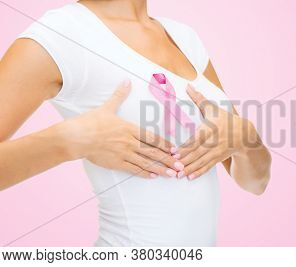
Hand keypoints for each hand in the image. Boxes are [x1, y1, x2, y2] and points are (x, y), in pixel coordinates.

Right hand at [60, 80, 183, 177]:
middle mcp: (130, 142)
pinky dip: (144, 173)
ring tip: (172, 174)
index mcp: (130, 128)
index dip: (165, 144)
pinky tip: (153, 177)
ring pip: (146, 163)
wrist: (75, 137)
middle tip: (181, 165)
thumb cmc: (90, 122)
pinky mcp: (116, 163)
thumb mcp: (107, 107)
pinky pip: (133, 170)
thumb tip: (126, 81)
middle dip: (168, 159)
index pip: (152, 137)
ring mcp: (123, 154)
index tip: (175, 149)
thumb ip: (119, 95)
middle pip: (153, 152)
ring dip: (160, 169)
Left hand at [174, 85, 255, 179]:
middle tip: (171, 166)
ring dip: (189, 169)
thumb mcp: (213, 108)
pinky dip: (199, 172)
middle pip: (197, 152)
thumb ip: (199, 98)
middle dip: (184, 160)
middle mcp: (215, 141)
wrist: (245, 133)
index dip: (185, 147)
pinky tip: (189, 177)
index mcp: (212, 128)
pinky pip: (208, 167)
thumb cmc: (225, 119)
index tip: (173, 152)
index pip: (196, 139)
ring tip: (177, 175)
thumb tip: (188, 85)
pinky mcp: (219, 158)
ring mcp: (218, 151)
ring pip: (201, 161)